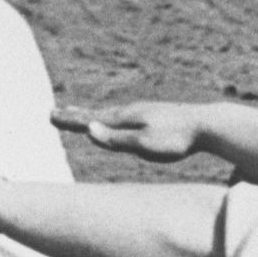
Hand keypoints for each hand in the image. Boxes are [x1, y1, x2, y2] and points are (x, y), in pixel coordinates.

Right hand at [53, 101, 201, 163]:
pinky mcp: (154, 117)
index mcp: (126, 118)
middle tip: (56, 112)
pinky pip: (125, 117)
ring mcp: (143, 113)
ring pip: (111, 114)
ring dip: (92, 115)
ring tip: (82, 115)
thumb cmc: (176, 139)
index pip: (91, 120)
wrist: (207, 124)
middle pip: (97, 114)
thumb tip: (89, 130)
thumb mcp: (144, 144)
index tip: (50, 116)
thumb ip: (116, 139)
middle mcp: (131, 112)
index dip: (71, 120)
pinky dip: (111, 118)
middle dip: (76, 115)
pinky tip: (118, 120)